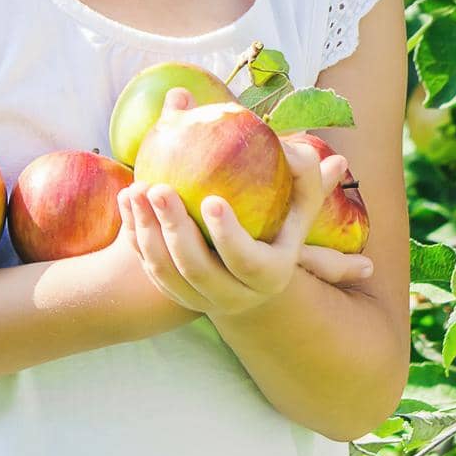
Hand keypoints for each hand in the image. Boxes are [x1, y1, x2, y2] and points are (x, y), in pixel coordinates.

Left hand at [117, 114, 373, 319]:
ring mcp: (200, 298)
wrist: (248, 269)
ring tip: (136, 189)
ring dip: (146, 231)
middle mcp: (234, 296)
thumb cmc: (279, 222)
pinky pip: (148, 266)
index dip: (229, 236)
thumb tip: (327, 157)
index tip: (212, 199)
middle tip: (160, 188)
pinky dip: (134, 234)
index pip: (246, 260)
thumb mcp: (300, 203)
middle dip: (175, 230)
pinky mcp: (172, 291)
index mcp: (269, 275)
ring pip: (166, 273)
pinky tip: (128, 197)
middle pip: (198, 269)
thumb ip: (308, 176)